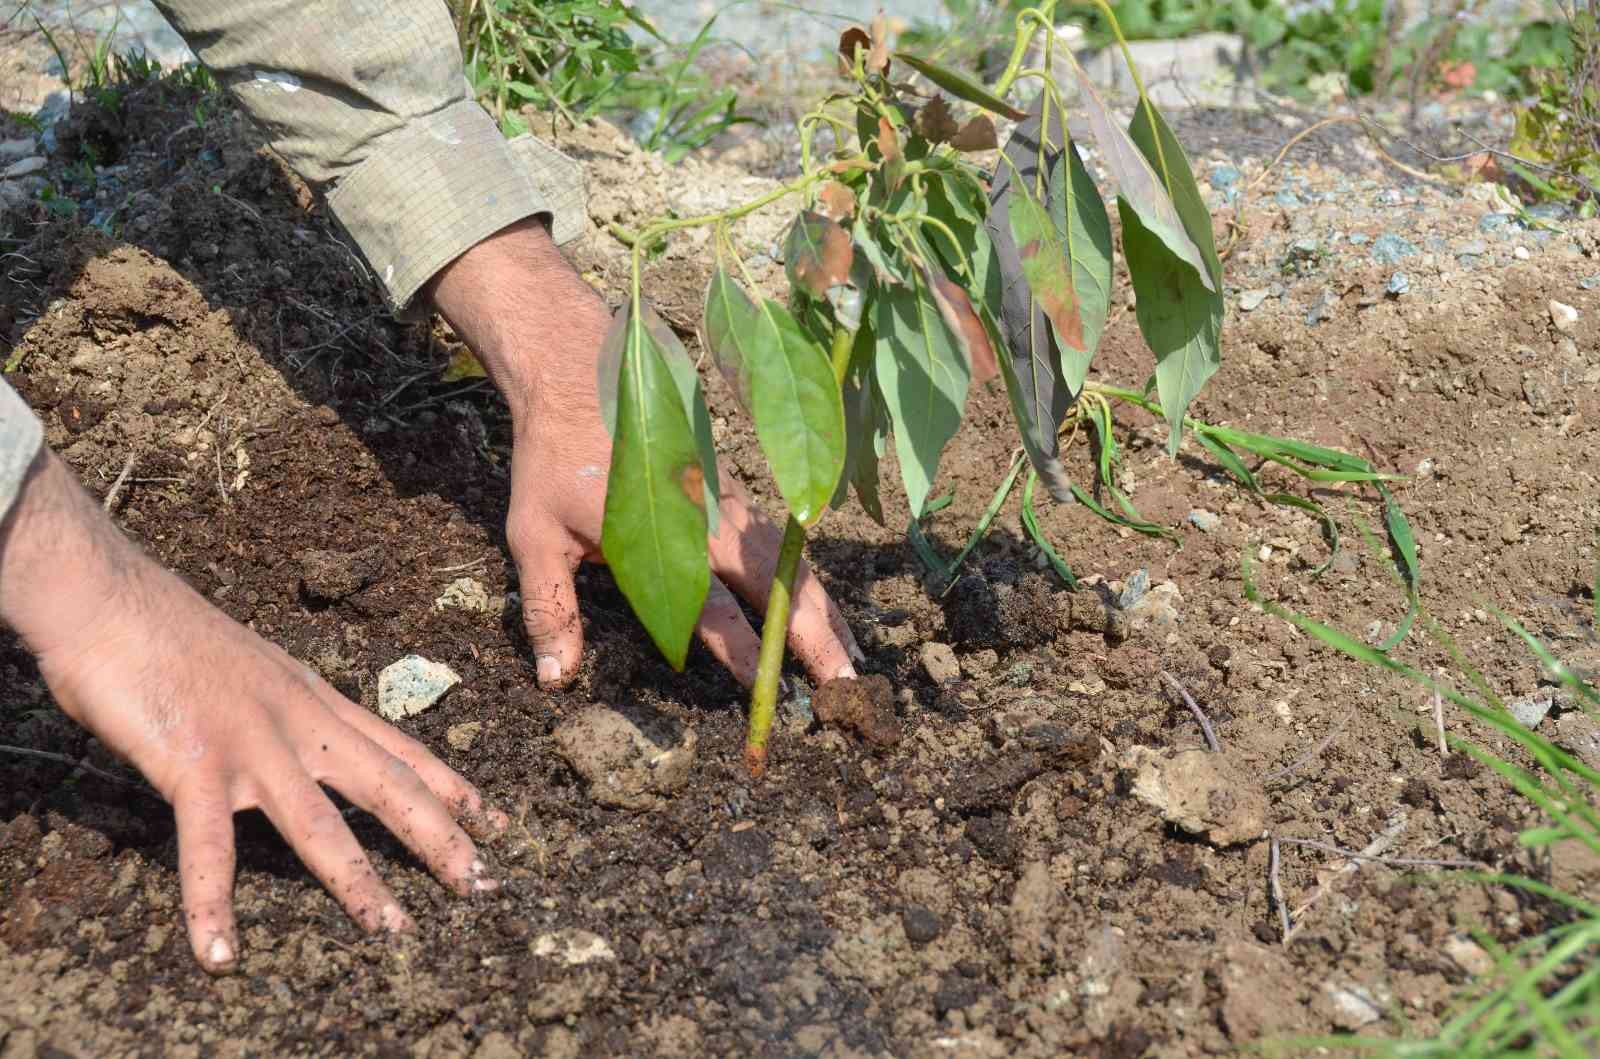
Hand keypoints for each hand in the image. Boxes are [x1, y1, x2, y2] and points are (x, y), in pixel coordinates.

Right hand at [0, 450, 506, 972]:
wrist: (109, 596)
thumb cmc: (169, 631)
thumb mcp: (253, 669)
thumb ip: (281, 709)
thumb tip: (294, 739)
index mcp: (314, 698)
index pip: (400, 748)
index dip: (450, 786)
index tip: (495, 818)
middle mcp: (299, 722)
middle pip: (388, 785)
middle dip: (441, 837)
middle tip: (485, 884)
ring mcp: (251, 744)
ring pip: (321, 823)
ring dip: (360, 882)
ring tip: (395, 930)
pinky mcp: (194, 764)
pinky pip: (208, 846)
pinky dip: (211, 904)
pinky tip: (220, 953)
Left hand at [429, 219, 862, 689]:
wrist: (580, 376)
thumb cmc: (554, 460)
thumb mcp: (534, 535)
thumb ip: (549, 606)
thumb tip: (555, 677)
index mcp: (663, 536)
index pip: (711, 606)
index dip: (742, 650)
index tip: (767, 690)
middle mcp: (709, 521)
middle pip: (776, 584)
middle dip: (812, 638)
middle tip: (842, 689)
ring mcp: (729, 505)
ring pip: (791, 565)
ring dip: (824, 612)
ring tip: (851, 661)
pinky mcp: (733, 496)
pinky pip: (784, 546)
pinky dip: (812, 583)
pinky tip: (828, 612)